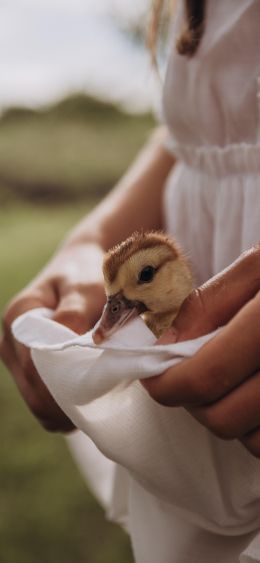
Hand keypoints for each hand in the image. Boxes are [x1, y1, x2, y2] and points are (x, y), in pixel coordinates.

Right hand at [0, 242, 105, 431]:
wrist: (83, 263)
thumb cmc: (87, 272)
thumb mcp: (86, 287)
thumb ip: (75, 316)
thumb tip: (70, 351)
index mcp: (19, 318)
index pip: (35, 368)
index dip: (65, 387)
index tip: (100, 392)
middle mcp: (11, 341)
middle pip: (34, 391)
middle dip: (68, 404)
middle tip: (107, 402)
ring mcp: (18, 357)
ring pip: (38, 401)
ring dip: (68, 407)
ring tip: (101, 399)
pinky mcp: (31, 368)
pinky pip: (44, 400)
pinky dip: (66, 406)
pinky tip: (90, 397)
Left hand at [143, 245, 259, 457]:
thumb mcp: (257, 269)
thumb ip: (208, 305)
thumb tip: (163, 349)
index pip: (209, 373)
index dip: (169, 385)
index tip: (155, 380)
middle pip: (225, 416)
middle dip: (196, 403)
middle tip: (194, 382)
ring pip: (253, 441)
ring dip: (232, 420)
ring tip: (236, 384)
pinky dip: (259, 433)